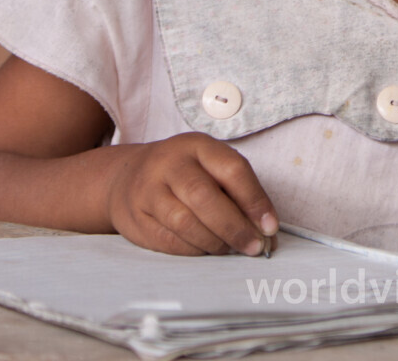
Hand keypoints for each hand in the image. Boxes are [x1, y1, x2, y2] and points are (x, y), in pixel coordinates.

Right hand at [106, 132, 278, 256]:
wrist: (127, 176)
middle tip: (254, 247)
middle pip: (204, 197)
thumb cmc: (184, 174)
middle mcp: (169, 163)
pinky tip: (206, 250)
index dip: (255, 200)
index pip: (232, 169)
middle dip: (234, 227)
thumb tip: (266, 230)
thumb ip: (238, 192)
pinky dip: (193, 251)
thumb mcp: (210, 166)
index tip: (270, 227)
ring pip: (184, 223)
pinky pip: (168, 241)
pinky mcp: (135, 218)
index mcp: (197, 145)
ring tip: (230, 249)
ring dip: (214, 242)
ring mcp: (147, 190)